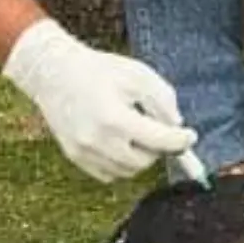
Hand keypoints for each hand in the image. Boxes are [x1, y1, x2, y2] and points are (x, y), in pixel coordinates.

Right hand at [1, 18, 200, 182]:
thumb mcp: (138, 74)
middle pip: (145, 161)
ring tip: (134, 129)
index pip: (159, 141)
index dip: (180, 141)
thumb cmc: (99, 70)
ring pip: (128, 170)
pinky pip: (109, 173)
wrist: (52, 72)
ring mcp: (84, 152)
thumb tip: (177, 126)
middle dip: (158, 147)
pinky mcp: (75, 157)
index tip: (191, 136)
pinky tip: (119, 140)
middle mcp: (97, 141)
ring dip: (140, 155)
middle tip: (156, 127)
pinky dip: (121, 162)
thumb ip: (163, 99)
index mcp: (115, 119)